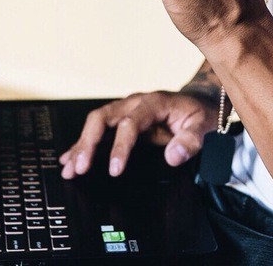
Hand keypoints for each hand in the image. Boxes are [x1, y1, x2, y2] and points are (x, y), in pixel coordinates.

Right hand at [58, 91, 215, 178]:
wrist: (198, 101)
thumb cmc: (200, 114)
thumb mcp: (204, 126)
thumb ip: (190, 141)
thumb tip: (173, 157)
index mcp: (153, 103)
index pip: (130, 123)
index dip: (120, 147)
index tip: (114, 170)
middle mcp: (134, 103)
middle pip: (103, 118)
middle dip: (88, 143)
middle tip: (80, 167)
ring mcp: (124, 110)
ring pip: (95, 124)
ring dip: (80, 145)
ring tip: (68, 168)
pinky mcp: (120, 120)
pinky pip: (98, 131)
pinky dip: (83, 144)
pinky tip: (69, 159)